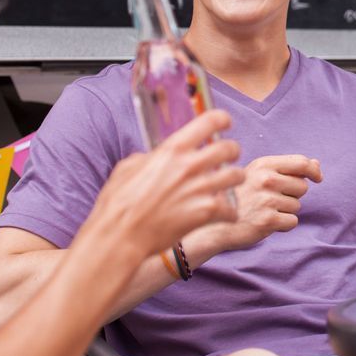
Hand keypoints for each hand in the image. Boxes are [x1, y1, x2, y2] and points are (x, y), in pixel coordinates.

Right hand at [79, 110, 243, 261]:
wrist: (119, 236)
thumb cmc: (118, 203)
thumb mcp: (127, 168)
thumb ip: (148, 157)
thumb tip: (155, 156)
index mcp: (172, 150)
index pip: (209, 121)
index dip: (222, 120)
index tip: (225, 123)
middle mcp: (189, 165)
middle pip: (230, 148)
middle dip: (234, 151)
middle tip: (231, 156)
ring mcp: (200, 189)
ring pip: (237, 175)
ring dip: (236, 179)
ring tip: (229, 185)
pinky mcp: (205, 212)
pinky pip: (231, 208)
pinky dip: (230, 212)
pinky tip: (224, 214)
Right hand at [187, 153, 321, 259]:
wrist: (215, 224)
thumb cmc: (240, 197)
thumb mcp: (258, 175)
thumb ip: (287, 168)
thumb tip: (316, 164)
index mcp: (263, 165)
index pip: (301, 163)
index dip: (313, 171)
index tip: (318, 178)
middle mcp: (266, 180)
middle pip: (302, 187)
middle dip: (293, 195)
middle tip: (271, 199)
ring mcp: (267, 200)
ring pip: (296, 206)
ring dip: (285, 211)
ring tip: (263, 210)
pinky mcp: (268, 220)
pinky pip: (292, 221)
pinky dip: (283, 225)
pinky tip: (266, 222)